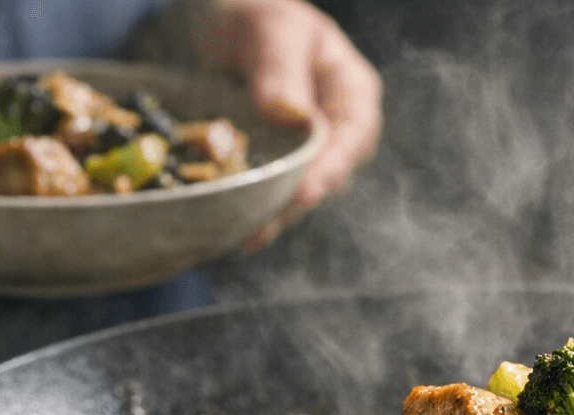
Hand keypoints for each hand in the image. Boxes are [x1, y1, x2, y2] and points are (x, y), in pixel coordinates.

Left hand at [203, 0, 381, 249]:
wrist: (220, 28)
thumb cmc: (253, 16)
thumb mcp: (268, 28)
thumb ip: (279, 65)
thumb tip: (290, 114)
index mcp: (351, 90)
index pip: (354, 137)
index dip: (331, 169)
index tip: (303, 193)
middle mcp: (337, 129)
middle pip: (328, 175)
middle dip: (295, 203)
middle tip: (261, 224)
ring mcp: (308, 153)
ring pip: (299, 193)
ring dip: (272, 216)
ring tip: (242, 234)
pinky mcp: (278, 169)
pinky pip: (272, 195)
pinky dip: (254, 213)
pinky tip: (231, 231)